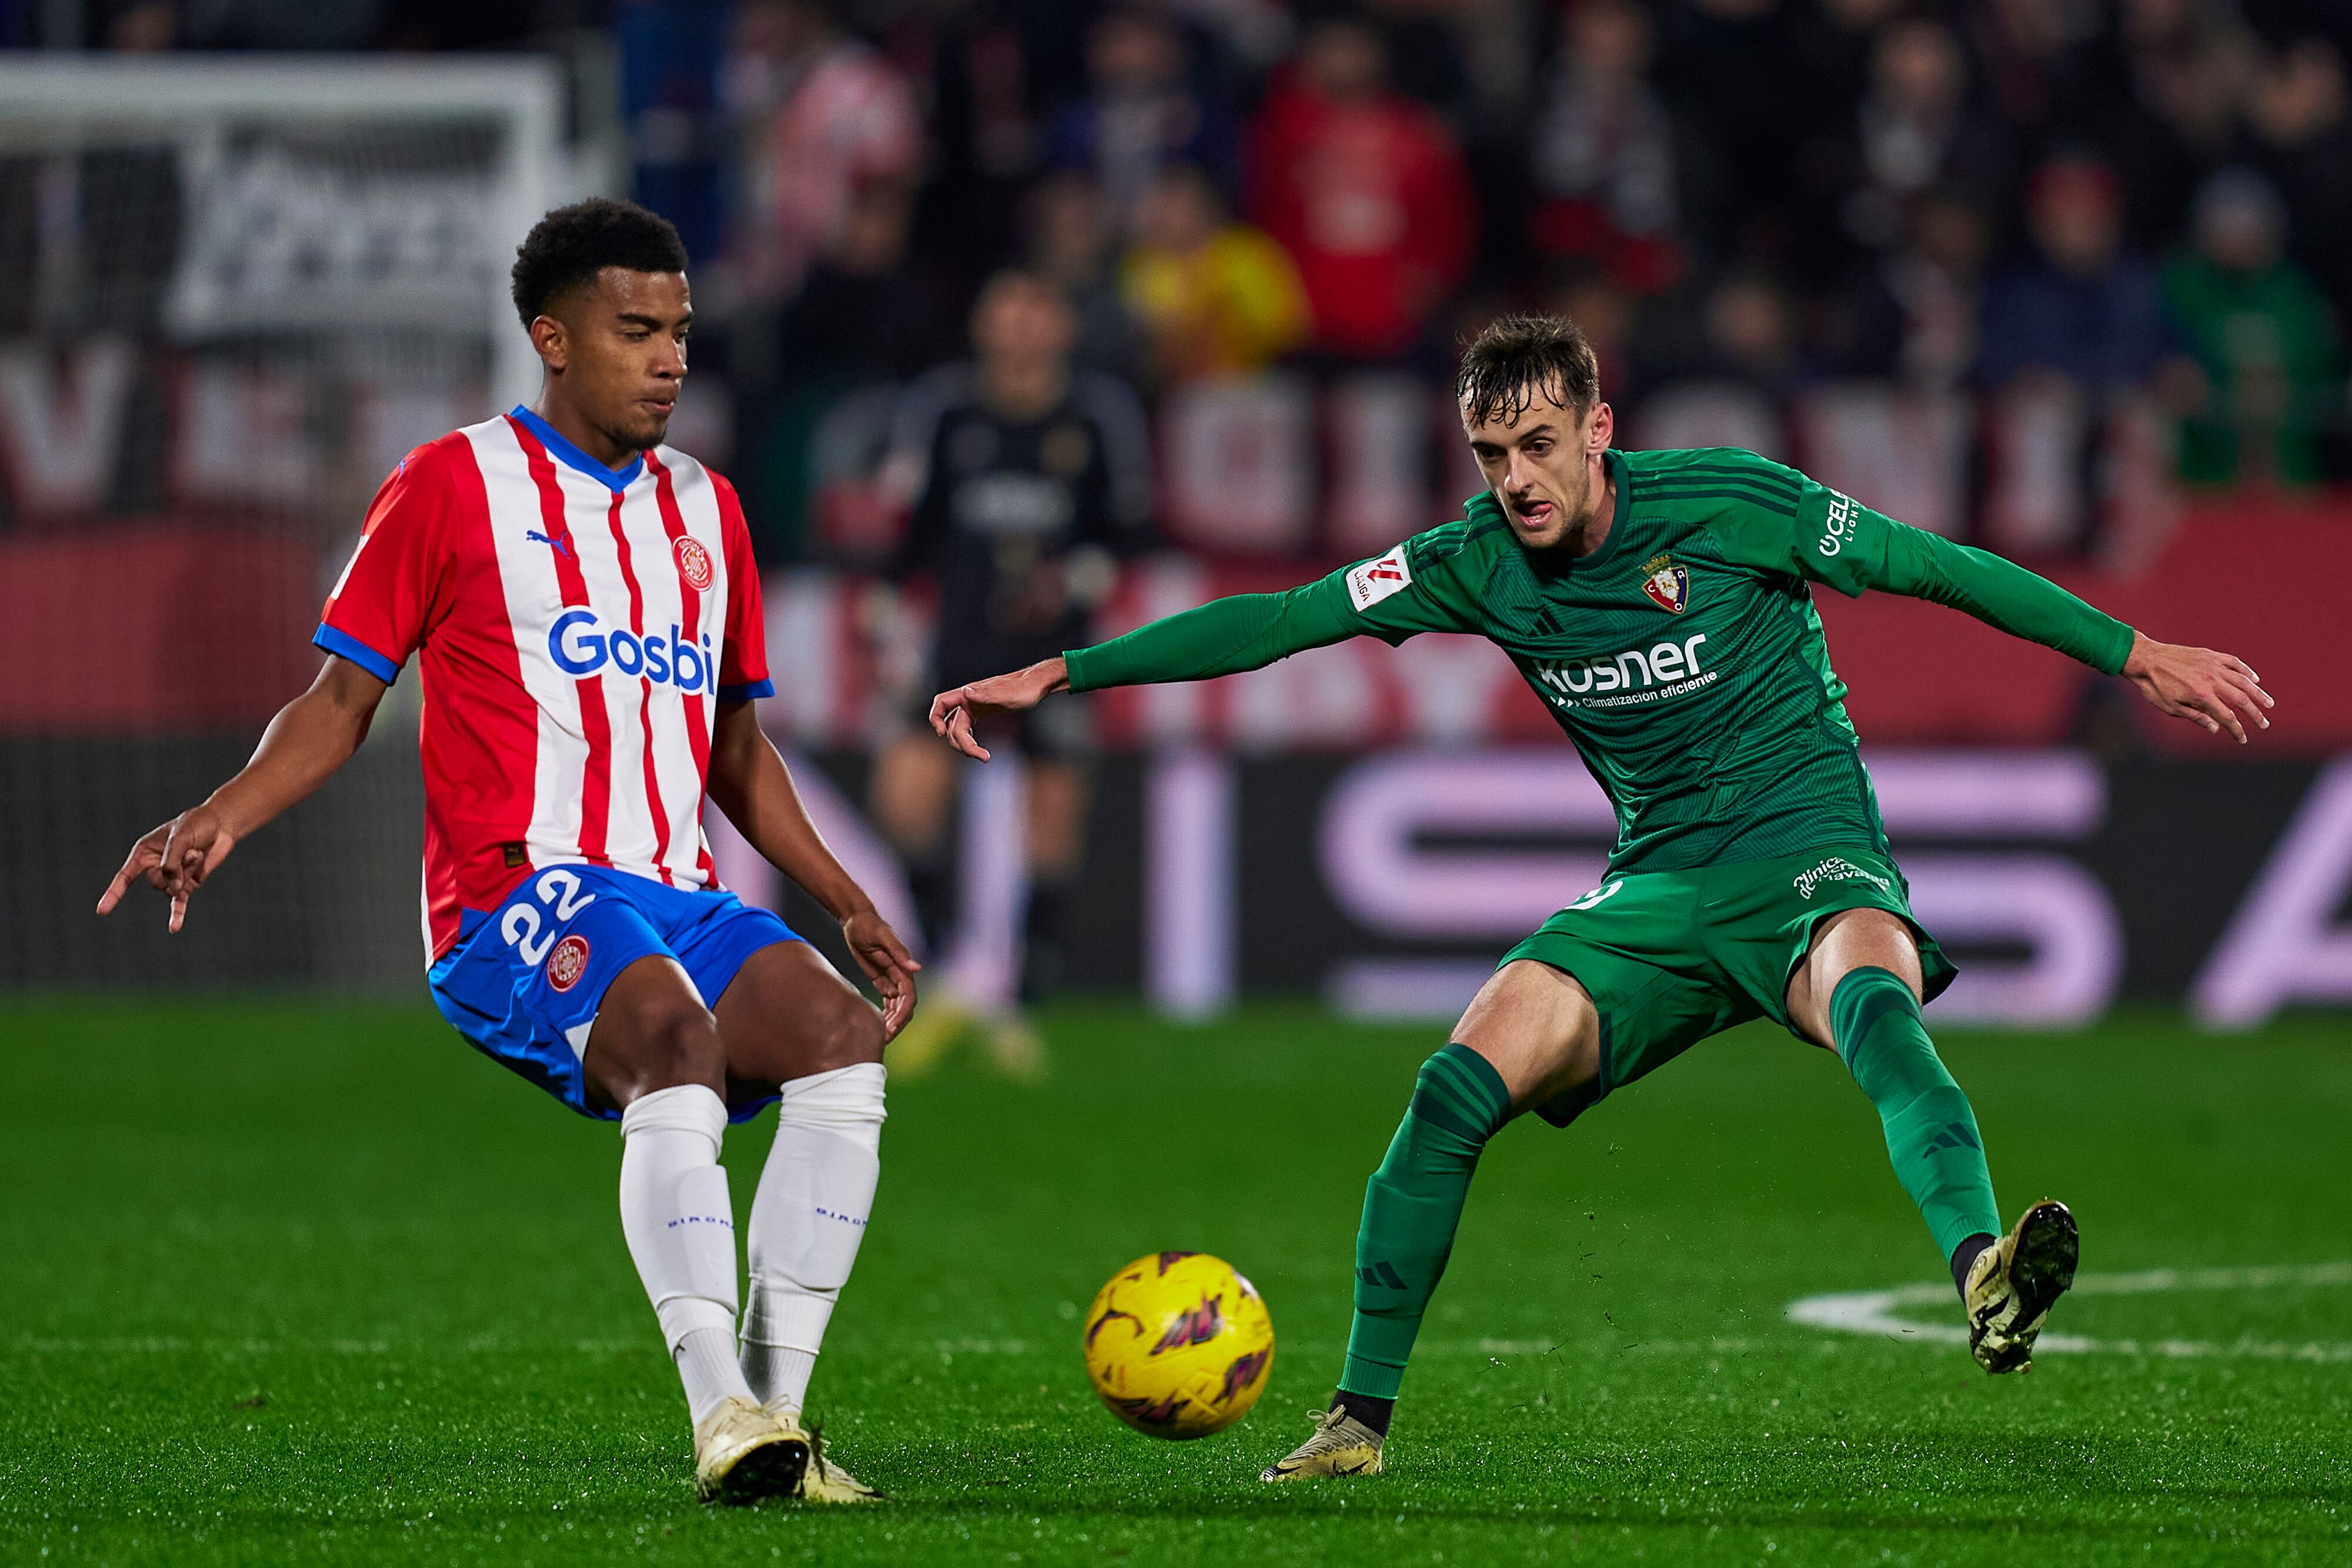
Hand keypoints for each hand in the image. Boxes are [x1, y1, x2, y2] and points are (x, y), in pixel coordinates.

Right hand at [96, 805, 237, 931]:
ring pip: (172, 888)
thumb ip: (173, 862)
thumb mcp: (180, 837)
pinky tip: (174, 928)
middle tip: (191, 850)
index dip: (114, 893)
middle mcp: (155, 867)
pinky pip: (180, 902)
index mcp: (145, 852)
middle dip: (175, 870)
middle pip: (157, 883)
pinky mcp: (188, 884)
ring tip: (197, 853)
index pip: (125, 876)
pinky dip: (177, 914)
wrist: (222, 825)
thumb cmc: (197, 824)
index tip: (101, 911)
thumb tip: (173, 887)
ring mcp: (172, 877)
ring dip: (187, 872)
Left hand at [842, 907, 921, 1040]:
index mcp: (903, 968)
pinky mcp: (882, 981)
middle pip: (904, 1007)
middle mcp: (901, 975)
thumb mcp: (882, 936)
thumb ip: (899, 952)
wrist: (856, 920)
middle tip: (883, 1039)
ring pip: (896, 1008)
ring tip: (879, 1038)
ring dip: (891, 1022)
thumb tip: (917, 968)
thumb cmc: (868, 925)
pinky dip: (884, 1015)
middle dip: (897, 1023)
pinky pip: (887, 1003)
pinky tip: (875, 1026)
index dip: (902, 1014)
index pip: (909, 997)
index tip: (892, 1028)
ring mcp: (891, 979)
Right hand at [927, 657, 1069, 761]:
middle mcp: (969, 699)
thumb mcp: (1007, 695)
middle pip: (952, 724)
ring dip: (965, 745)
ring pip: (958, 729)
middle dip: (961, 743)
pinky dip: (969, 739)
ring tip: (984, 756)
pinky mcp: (982, 711)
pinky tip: (980, 749)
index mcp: (970, 693)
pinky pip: (967, 727)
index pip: (942, 702)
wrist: (1036, 685)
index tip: (943, 734)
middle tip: (983, 757)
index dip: (936, 718)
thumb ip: (986, 694)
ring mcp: (974, 705)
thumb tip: (965, 692)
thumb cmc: (1024, 689)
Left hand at [2122, 633, 2273, 743]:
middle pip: (2241, 700)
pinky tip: (2254, 680)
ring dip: (2258, 693)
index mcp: (2202, 696)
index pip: (2227, 717)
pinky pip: (2234, 663)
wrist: (2146, 659)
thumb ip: (2196, 717)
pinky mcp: (2211, 655)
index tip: (2243, 739)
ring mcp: (2213, 665)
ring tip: (2269, 703)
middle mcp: (2212, 680)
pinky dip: (2246, 672)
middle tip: (2264, 724)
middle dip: (2255, 714)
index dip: (2237, 730)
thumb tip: (2216, 728)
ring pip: (2243, 681)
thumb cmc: (2155, 686)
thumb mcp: (2172, 707)